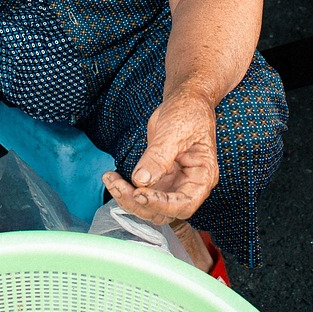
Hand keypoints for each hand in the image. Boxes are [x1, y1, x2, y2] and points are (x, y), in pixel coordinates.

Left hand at [102, 89, 218, 224]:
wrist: (185, 101)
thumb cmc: (188, 112)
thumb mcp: (174, 132)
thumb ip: (159, 157)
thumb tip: (141, 180)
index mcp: (202, 176)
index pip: (183, 204)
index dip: (161, 204)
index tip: (139, 194)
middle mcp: (189, 185)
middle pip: (164, 211)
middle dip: (138, 203)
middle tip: (117, 185)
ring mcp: (173, 183)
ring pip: (150, 206)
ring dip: (128, 198)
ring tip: (110, 179)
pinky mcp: (159, 177)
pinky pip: (142, 192)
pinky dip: (126, 189)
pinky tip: (113, 177)